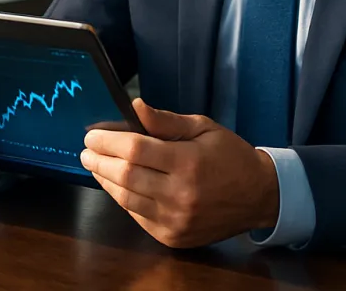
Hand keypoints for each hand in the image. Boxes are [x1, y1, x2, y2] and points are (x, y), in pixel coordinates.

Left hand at [80, 98, 279, 248]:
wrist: (258, 196)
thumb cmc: (230, 156)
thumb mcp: (203, 128)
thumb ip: (165, 121)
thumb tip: (134, 108)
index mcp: (188, 162)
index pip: (135, 149)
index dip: (108, 141)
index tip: (92, 134)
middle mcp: (180, 194)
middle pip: (125, 176)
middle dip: (100, 161)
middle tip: (86, 150)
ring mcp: (175, 219)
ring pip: (126, 200)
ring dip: (106, 181)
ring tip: (97, 166)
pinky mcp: (173, 236)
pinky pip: (138, 216)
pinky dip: (124, 199)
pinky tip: (119, 185)